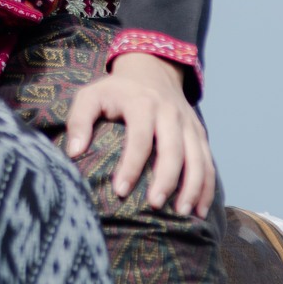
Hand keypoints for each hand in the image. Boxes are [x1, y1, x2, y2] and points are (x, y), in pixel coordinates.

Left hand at [64, 53, 216, 218]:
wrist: (151, 69)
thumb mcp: (91, 96)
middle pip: (173, 149)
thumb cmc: (115, 91)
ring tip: (182, 213)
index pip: (140, 137)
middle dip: (166, 179)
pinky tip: (200, 210)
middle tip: (155, 205)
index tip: (120, 191)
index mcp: (142, 103)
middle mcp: (170, 112)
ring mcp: (188, 123)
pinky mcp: (199, 133)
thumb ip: (79, 121)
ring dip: (193, 186)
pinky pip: (208, 161)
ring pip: (198, 157)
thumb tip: (74, 152)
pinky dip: (207, 186)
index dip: (131, 165)